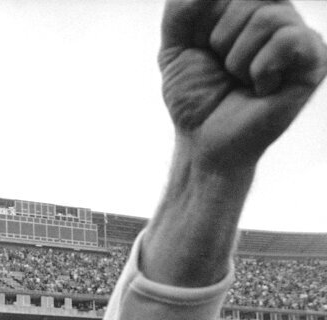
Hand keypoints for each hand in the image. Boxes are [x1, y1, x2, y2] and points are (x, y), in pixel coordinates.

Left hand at [159, 0, 326, 168]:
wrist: (203, 140)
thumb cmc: (194, 95)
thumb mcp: (174, 46)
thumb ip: (182, 9)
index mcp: (248, 8)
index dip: (211, 18)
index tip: (205, 46)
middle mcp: (278, 16)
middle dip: (221, 36)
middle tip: (223, 66)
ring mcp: (298, 37)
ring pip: (269, 16)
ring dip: (238, 57)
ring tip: (240, 79)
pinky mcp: (314, 62)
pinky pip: (288, 39)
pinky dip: (260, 68)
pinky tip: (259, 88)